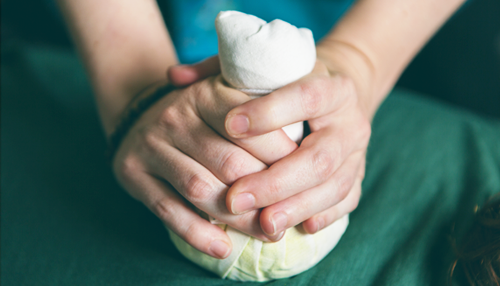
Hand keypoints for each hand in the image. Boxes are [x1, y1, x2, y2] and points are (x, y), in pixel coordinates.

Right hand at [113, 73, 296, 258]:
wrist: (139, 114)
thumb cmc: (199, 115)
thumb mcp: (224, 99)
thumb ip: (258, 112)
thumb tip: (303, 149)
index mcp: (206, 94)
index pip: (250, 128)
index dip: (281, 155)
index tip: (304, 175)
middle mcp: (176, 116)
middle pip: (229, 163)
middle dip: (266, 193)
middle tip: (291, 212)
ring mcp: (151, 146)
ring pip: (202, 190)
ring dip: (238, 219)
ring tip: (268, 234)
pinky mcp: (134, 174)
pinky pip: (168, 210)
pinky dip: (197, 233)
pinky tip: (223, 248)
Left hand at [170, 56, 370, 236]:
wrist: (339, 96)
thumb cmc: (292, 84)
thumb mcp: (265, 70)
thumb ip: (221, 71)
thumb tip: (174, 77)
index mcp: (330, 84)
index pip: (305, 96)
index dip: (270, 114)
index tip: (229, 127)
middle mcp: (349, 120)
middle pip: (319, 156)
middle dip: (275, 181)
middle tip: (235, 198)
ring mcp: (358, 151)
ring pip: (333, 185)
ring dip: (295, 207)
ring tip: (262, 225)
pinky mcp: (358, 174)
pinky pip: (346, 200)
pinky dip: (322, 215)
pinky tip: (297, 227)